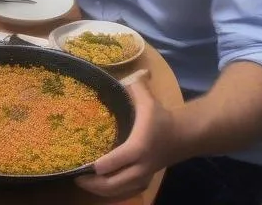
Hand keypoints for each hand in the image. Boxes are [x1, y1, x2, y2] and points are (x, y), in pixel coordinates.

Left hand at [76, 77, 180, 198]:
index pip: (120, 159)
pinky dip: (114, 193)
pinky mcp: (146, 179)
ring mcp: (145, 175)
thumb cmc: (162, 117)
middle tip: (76, 177)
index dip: (103, 165)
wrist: (184, 137)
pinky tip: (101, 190)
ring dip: (102, 191)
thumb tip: (136, 69)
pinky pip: (129, 191)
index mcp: (139, 146)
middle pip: (118, 181)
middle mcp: (142, 165)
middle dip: (96, 183)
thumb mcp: (148, 99)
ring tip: (83, 184)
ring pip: (122, 190)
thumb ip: (137, 84)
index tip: (86, 165)